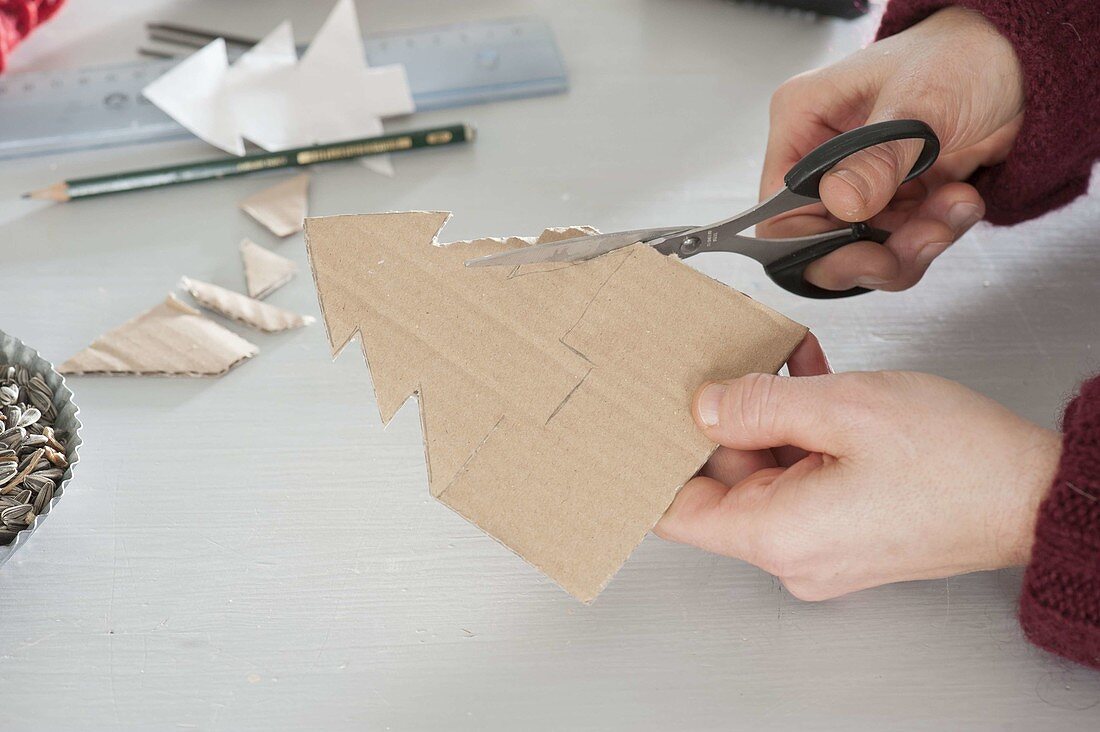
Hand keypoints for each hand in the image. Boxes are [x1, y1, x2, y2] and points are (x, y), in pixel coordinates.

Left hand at [654, 337, 1060, 599]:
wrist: (1035, 494)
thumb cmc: (958, 463)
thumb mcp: (843, 408)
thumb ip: (759, 405)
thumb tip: (704, 406)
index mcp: (777, 534)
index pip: (676, 514)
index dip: (653, 464)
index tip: (641, 424)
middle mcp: (791, 552)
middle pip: (721, 483)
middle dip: (722, 420)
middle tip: (727, 365)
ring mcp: (819, 544)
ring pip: (763, 470)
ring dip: (767, 415)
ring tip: (782, 362)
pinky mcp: (843, 529)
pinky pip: (800, 475)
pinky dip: (799, 430)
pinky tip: (810, 381)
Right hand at [761, 7, 1024, 291]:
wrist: (1019, 61)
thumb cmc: (959, 55)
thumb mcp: (921, 101)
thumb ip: (880, 157)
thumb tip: (841, 200)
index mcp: (804, 126)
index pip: (778, 214)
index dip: (814, 247)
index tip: (866, 254)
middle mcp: (823, 163)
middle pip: (823, 244)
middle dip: (877, 251)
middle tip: (923, 239)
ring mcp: (859, 187)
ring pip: (867, 252)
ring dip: (916, 243)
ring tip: (955, 205)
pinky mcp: (894, 204)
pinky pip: (903, 246)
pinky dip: (938, 233)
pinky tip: (961, 200)